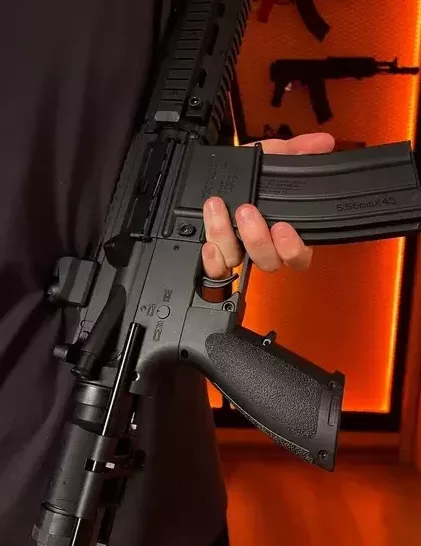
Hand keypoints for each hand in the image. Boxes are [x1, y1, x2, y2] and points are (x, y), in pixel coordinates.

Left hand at [202, 133, 334, 278]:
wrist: (215, 171)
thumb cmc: (249, 170)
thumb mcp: (272, 155)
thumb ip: (298, 150)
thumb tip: (324, 142)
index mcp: (285, 232)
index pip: (299, 257)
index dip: (294, 250)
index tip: (283, 228)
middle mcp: (263, 246)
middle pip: (268, 262)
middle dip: (257, 238)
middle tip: (246, 210)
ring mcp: (239, 251)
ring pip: (238, 260)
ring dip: (227, 236)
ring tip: (218, 208)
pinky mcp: (217, 254)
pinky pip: (216, 270)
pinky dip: (213, 261)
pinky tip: (209, 244)